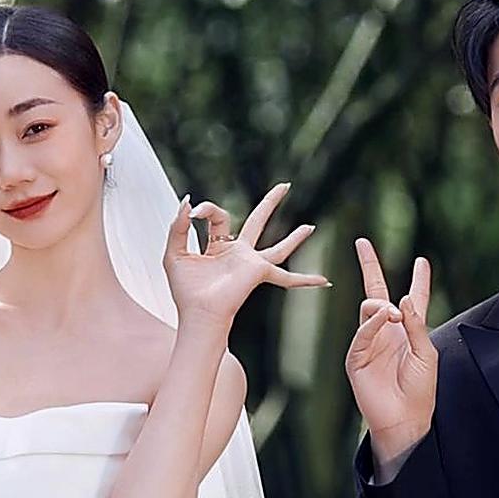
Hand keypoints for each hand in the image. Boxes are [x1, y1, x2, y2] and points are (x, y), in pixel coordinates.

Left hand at [163, 183, 327, 329]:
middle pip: (258, 222)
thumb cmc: (185, 291)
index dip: (205, 210)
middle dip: (271, 203)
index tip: (192, 212)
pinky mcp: (260, 272)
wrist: (198, 312)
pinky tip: (325, 282)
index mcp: (219, 246)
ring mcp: (252, 264)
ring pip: (279, 248)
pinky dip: (306, 281)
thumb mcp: (174, 252)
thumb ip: (177, 227)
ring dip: (295, 238)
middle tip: (285, 185)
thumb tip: (187, 202)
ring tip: (311, 227)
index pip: (218, 216)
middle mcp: (239, 254)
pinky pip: (287, 277)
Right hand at [345, 238, 437, 464]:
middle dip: (369, 266)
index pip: (414, 299)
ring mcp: (370, 343)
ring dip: (381, 306)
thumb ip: (417, 325)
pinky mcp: (357, 357)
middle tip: (362, 243)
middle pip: (376, 292)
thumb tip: (401, 299)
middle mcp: (388, 332)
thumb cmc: (421, 390)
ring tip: (393, 313)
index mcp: (409, 331)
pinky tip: (384, 317)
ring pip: (368, 309)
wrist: (405, 420)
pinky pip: (362, 333)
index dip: (419, 279)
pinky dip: (372, 323)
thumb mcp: (427, 353)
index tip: (421, 261)